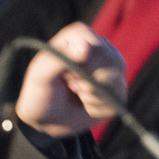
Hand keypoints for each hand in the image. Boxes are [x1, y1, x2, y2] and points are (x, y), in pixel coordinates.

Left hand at [13, 22, 125, 137]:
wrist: (48, 120)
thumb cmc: (40, 93)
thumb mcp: (40, 76)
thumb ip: (57, 59)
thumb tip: (84, 46)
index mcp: (76, 38)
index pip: (91, 40)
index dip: (83, 60)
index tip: (68, 72)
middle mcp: (99, 48)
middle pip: (109, 59)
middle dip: (87, 80)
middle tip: (71, 85)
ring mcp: (112, 68)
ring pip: (116, 80)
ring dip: (91, 95)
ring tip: (77, 93)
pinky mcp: (119, 89)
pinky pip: (117, 99)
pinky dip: (97, 108)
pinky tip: (85, 104)